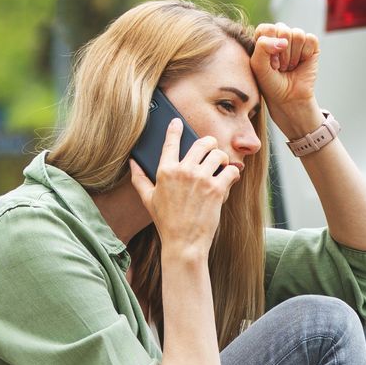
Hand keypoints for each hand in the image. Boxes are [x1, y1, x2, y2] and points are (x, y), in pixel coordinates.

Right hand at [126, 117, 240, 258]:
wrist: (183, 243)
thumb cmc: (166, 221)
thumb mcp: (148, 199)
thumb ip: (139, 178)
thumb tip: (132, 162)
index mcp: (165, 171)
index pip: (170, 142)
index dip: (174, 129)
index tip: (178, 122)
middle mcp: (183, 171)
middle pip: (202, 143)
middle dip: (209, 144)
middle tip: (211, 149)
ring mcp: (201, 179)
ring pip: (218, 154)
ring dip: (222, 159)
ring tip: (220, 167)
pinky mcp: (216, 189)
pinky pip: (230, 171)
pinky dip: (232, 174)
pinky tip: (229, 179)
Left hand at [252, 22, 319, 125]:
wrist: (288, 98)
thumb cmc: (270, 82)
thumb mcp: (258, 65)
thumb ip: (262, 47)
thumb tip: (283, 41)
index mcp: (265, 37)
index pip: (267, 28)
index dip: (268, 46)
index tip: (269, 63)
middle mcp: (280, 36)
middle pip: (283, 30)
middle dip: (282, 54)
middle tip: (281, 67)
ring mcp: (296, 40)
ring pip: (298, 34)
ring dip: (294, 56)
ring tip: (290, 66)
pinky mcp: (311, 45)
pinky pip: (311, 39)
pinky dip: (306, 53)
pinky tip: (301, 62)